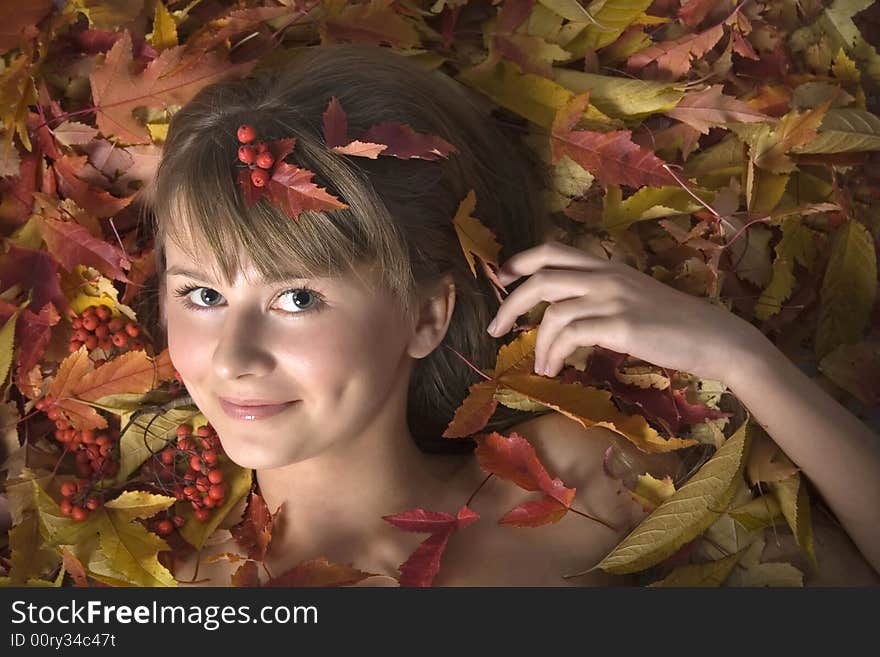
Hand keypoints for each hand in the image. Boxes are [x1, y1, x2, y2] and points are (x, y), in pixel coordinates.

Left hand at [486, 240, 762, 383]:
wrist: (716, 338)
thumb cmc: (676, 325)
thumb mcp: (634, 298)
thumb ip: (601, 297)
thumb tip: (565, 314)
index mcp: (608, 267)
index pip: (554, 250)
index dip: (522, 260)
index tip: (502, 278)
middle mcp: (607, 276)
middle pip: (542, 276)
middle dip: (511, 302)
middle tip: (494, 328)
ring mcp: (613, 299)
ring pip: (553, 311)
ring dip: (537, 342)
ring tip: (539, 366)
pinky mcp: (620, 325)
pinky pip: (570, 335)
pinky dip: (554, 353)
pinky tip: (553, 369)